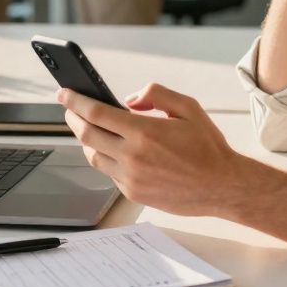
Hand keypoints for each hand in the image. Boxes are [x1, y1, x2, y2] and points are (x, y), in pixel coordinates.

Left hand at [59, 84, 244, 216]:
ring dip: (86, 140)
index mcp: (144, 132)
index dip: (75, 101)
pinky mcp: (134, 194)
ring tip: (88, 128)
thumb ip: (156, 94)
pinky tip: (110, 149)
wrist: (222, 186)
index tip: (64, 93)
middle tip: (69, 109)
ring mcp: (131, 178)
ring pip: (93, 156)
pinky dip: (104, 158)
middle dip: (73, 118)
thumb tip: (129, 99)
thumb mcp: (187, 107)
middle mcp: (133, 156)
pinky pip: (109, 173)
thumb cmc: (208, 147)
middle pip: (87, 135)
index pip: (96, 113)